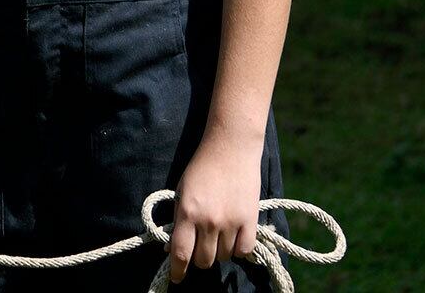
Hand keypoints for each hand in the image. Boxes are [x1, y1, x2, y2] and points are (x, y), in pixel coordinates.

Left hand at [166, 129, 263, 283]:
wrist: (231, 146)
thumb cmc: (202, 167)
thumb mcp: (182, 191)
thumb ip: (180, 219)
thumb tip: (174, 248)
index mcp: (188, 212)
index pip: (180, 253)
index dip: (177, 271)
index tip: (176, 277)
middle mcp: (208, 221)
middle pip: (204, 260)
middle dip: (200, 258)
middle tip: (201, 246)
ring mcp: (230, 222)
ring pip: (224, 256)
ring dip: (220, 251)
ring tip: (219, 234)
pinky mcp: (250, 220)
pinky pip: (244, 251)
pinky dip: (239, 249)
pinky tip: (235, 238)